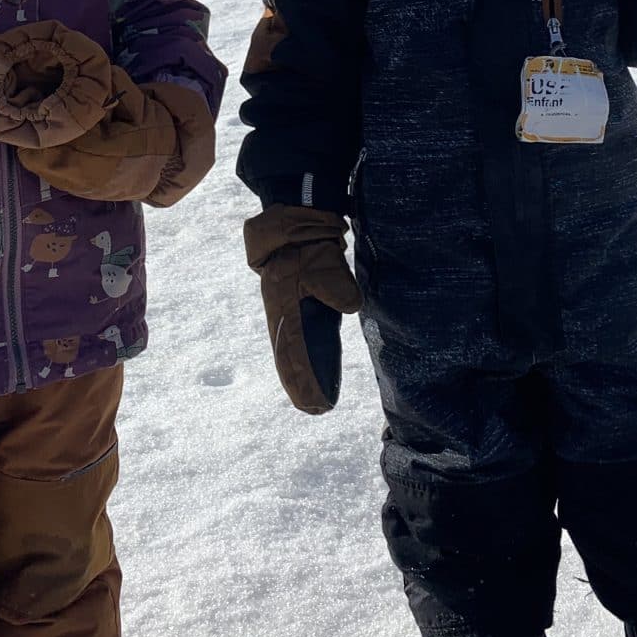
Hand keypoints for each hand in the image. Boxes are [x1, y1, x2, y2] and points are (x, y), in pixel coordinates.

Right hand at [245, 205, 363, 414]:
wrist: (293, 226)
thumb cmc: (306, 245)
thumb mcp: (321, 261)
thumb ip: (335, 284)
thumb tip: (351, 305)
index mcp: (285, 309)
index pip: (294, 352)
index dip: (303, 378)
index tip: (313, 400)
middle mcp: (286, 317)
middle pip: (292, 358)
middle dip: (302, 384)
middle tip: (314, 410)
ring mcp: (293, 314)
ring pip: (298, 352)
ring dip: (306, 375)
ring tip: (316, 401)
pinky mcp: (304, 309)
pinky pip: (307, 340)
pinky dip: (312, 358)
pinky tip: (321, 372)